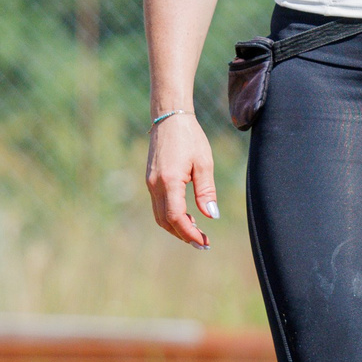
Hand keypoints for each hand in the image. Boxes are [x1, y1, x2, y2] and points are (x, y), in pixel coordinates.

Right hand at [146, 110, 218, 247]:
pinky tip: (187, 217)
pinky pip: (159, 206)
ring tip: (196, 233)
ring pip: (160, 216)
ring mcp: (150, 183)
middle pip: (165, 221)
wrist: (169, 118)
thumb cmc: (190, 137)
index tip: (204, 242)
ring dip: (176, 228)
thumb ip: (206, 191)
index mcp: (169, 181)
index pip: (176, 217)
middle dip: (183, 235)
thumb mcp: (204, 163)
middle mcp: (155, 185)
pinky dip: (171, 216)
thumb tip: (211, 216)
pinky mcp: (151, 180)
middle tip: (203, 243)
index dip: (189, 233)